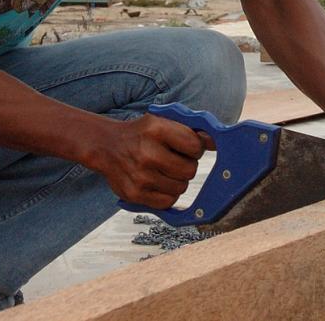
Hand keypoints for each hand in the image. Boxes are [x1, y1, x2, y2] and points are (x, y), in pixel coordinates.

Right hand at [87, 114, 206, 207]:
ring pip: (181, 188)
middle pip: (190, 170)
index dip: (195, 148)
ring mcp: (140, 176)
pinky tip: (158, 182)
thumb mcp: (163, 123)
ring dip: (178, 181)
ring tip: (164, 170)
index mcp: (156, 129)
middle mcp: (147, 153)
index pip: (195, 145)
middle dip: (187, 165)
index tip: (188, 147)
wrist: (107, 146)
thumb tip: (216, 143)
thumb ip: (191, 132)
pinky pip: (168, 202)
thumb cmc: (142, 134)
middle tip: (175, 160)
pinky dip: (168, 194)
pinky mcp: (135, 195)